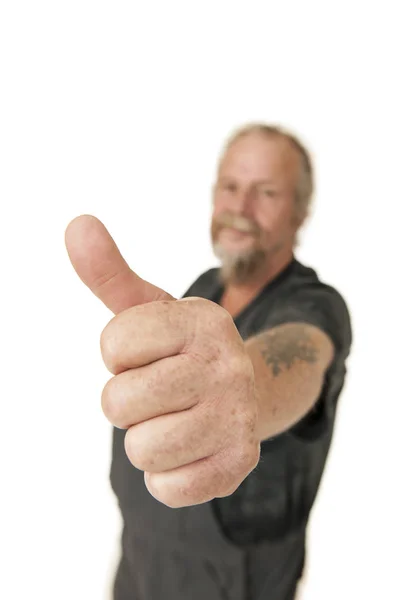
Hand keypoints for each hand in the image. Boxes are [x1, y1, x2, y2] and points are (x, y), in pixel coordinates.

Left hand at [65, 215, 259, 507]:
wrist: (245, 393)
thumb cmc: (180, 350)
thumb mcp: (148, 309)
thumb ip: (108, 271)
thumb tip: (76, 222)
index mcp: (203, 320)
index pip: (113, 345)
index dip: (119, 354)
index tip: (147, 353)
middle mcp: (229, 364)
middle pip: (119, 402)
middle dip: (127, 400)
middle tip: (159, 391)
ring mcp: (238, 416)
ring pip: (141, 449)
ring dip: (145, 439)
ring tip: (173, 419)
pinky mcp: (239, 462)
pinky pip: (166, 487)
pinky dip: (166, 474)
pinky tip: (189, 449)